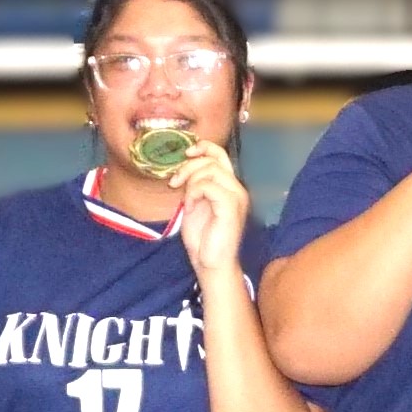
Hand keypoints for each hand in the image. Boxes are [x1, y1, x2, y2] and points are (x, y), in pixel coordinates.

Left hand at [171, 150, 252, 274]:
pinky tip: (190, 207)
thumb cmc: (203, 238)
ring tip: (186, 201)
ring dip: (190, 182)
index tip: (186, 153)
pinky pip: (208, 186)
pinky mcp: (230, 207)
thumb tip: (185, 169)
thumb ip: (195, 185)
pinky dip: (194, 193)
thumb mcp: (195, 204)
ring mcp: (236, 197)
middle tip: (175, 183)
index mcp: (229, 186)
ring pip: (210, 170)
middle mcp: (237, 188)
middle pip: (213, 159)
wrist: (211, 264)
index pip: (220, 154)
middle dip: (189, 166)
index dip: (203, 147)